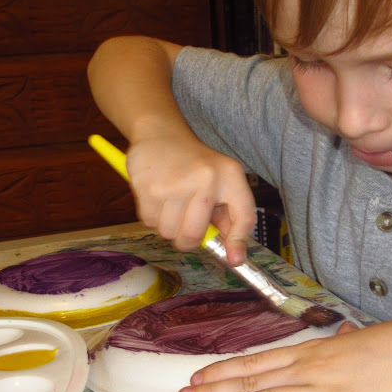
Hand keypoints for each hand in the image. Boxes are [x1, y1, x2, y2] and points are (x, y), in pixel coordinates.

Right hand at [126, 135, 256, 263]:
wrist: (161, 133)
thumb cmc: (196, 164)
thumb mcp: (222, 181)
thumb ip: (230, 217)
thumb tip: (234, 256)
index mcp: (229, 175)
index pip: (243, 216)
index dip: (237, 242)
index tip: (233, 258)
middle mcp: (205, 178)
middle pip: (193, 235)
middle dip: (187, 239)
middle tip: (186, 225)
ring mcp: (174, 183)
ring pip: (168, 232)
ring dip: (168, 226)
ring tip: (172, 203)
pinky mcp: (147, 186)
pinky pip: (148, 222)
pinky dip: (152, 216)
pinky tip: (158, 196)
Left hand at [177, 318, 391, 391]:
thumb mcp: (359, 342)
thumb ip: (339, 345)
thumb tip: (335, 338)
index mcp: (311, 353)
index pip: (257, 361)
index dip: (225, 370)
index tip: (198, 376)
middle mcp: (309, 369)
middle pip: (253, 380)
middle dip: (215, 391)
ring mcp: (325, 390)